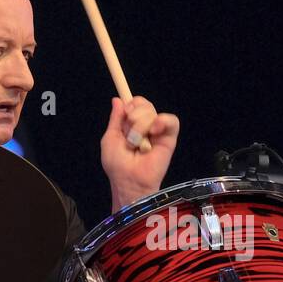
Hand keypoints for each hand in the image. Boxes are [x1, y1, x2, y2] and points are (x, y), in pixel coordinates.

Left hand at [100, 95, 178, 209]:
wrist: (129, 180)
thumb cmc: (117, 165)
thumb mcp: (110, 138)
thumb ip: (116, 119)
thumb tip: (118, 100)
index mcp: (132, 125)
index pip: (135, 104)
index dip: (131, 103)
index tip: (126, 112)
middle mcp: (145, 127)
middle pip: (144, 104)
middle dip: (133, 117)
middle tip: (129, 135)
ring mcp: (158, 132)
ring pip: (153, 111)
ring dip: (141, 125)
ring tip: (137, 143)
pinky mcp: (170, 139)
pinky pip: (172, 120)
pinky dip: (162, 122)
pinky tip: (153, 132)